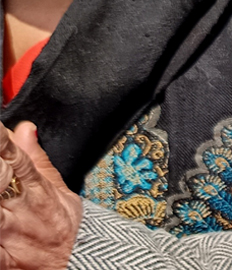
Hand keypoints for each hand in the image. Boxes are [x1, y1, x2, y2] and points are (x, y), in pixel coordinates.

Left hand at [0, 122, 81, 269]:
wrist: (71, 267)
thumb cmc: (61, 228)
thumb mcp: (60, 191)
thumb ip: (36, 159)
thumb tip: (24, 129)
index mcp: (37, 188)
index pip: (15, 156)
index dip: (2, 140)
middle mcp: (20, 206)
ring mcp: (8, 230)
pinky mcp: (0, 255)